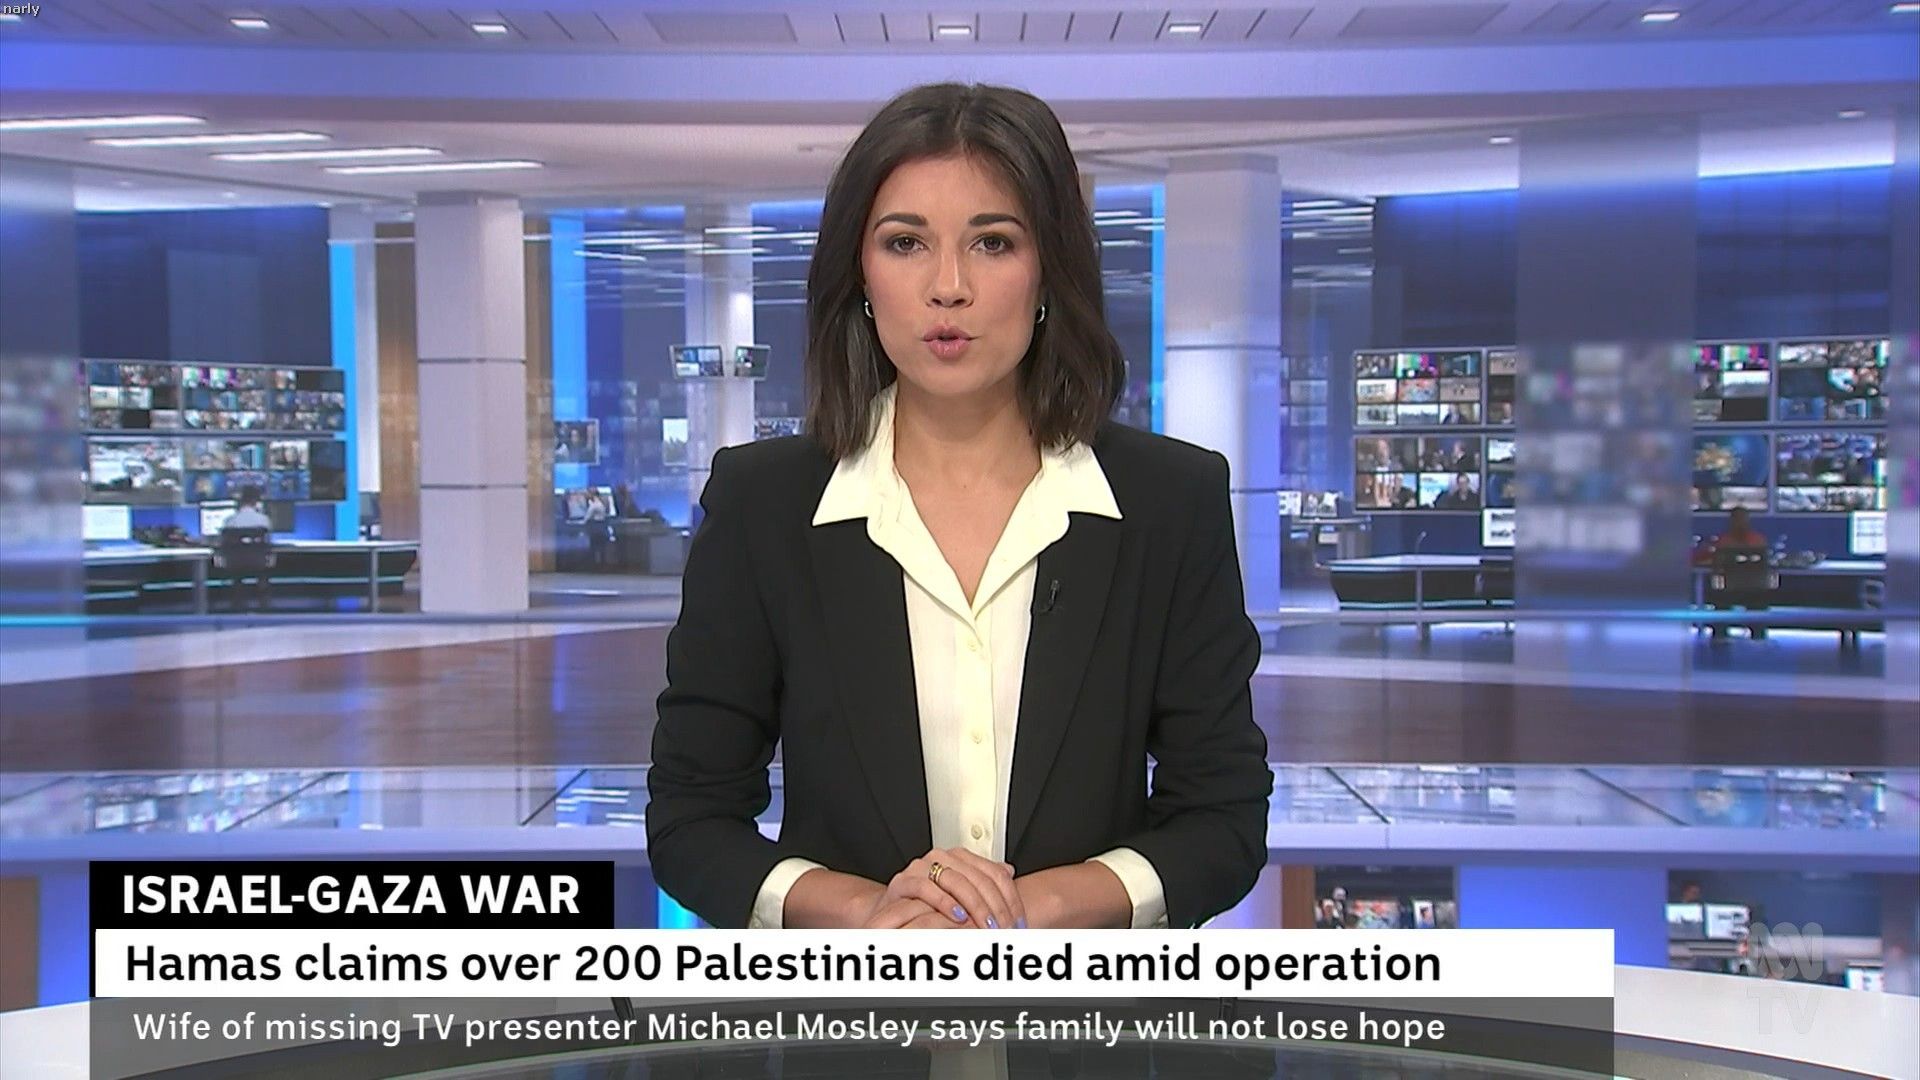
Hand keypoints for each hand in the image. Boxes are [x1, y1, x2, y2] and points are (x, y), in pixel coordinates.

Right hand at [868, 848, 1025, 929]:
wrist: (894, 910)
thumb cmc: (929, 905)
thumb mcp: (962, 894)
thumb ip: (984, 880)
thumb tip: (1009, 870)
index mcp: (961, 857)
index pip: (995, 874)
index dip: (1011, 899)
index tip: (1019, 922)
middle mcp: (943, 857)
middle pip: (979, 878)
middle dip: (996, 907)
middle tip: (1005, 929)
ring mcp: (922, 867)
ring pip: (956, 881)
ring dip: (976, 907)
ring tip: (987, 927)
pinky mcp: (903, 881)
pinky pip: (926, 888)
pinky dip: (944, 903)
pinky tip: (958, 917)